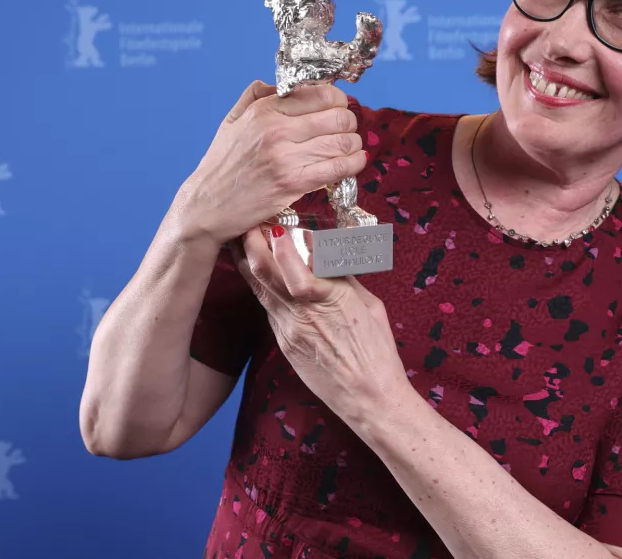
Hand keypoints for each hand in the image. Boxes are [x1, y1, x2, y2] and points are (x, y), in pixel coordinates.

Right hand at [176, 80, 366, 244]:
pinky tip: (355, 162)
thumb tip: (281, 84)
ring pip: (343, 142)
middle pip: (338, 118)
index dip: (339, 101)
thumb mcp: (232, 120)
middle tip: (346, 130)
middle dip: (350, 123)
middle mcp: (277, 129)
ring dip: (354, 145)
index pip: (321, 94)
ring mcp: (286, 157)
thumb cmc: (222, 164)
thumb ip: (256, 96)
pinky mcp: (294, 182)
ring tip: (351, 148)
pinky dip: (354, 163)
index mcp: (265, 110)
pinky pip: (338, 168)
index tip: (338, 109)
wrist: (208, 205)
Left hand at [231, 223, 409, 424]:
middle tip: (247, 223)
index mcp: (331, 301)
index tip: (276, 224)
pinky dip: (262, 286)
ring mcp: (289, 331)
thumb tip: (328, 254)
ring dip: (249, 262)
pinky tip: (258, 272)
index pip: (296, 269)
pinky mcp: (284, 344)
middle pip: (266, 275)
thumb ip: (344, 279)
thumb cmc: (378, 352)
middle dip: (252, 245)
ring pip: (260, 290)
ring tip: (243, 239)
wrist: (369, 398)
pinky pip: (268, 309)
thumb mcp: (369, 306)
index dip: (280, 245)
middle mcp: (304, 314)